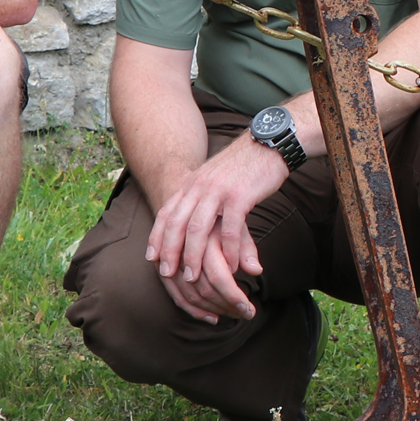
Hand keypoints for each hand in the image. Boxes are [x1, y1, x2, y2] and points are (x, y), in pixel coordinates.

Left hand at [143, 136, 290, 323]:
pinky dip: (227, 250)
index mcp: (192, 182)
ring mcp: (219, 190)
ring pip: (198, 228)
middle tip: (167, 274)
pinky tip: (230, 266)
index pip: (167, 212)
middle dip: (169, 251)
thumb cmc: (243, 167)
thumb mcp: (216, 179)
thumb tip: (197, 223)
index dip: (156, 236)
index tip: (151, 259)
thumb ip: (204, 199)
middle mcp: (200, 186)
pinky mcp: (240, 195)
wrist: (268, 144)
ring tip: (193, 277)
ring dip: (193, 255)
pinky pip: (229, 228)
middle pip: (177, 223)